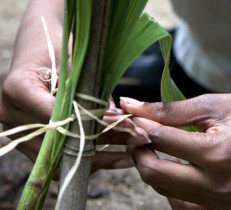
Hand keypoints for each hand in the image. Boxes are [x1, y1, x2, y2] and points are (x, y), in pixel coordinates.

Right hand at [0, 0, 147, 170]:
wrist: (39, 47)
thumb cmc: (57, 48)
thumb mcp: (76, 63)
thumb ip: (92, 92)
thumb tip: (116, 119)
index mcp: (19, 89)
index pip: (57, 116)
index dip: (91, 123)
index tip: (120, 123)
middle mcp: (11, 115)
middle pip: (59, 144)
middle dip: (100, 146)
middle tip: (133, 141)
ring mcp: (18, 130)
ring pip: (58, 159)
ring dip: (96, 158)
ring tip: (127, 152)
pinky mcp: (28, 139)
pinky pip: (56, 159)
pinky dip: (83, 157)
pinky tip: (110, 153)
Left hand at [119, 94, 230, 208]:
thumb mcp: (212, 106)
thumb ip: (169, 110)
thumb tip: (131, 105)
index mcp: (218, 154)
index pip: (161, 141)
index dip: (141, 126)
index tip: (134, 116)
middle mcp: (219, 186)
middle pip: (155, 175)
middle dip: (139, 152)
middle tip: (139, 136)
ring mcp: (224, 204)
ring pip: (165, 192)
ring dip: (153, 170)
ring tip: (157, 150)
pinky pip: (184, 206)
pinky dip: (172, 189)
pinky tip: (176, 170)